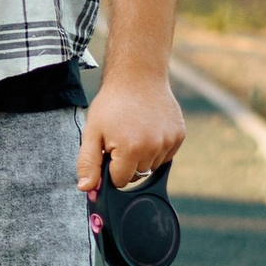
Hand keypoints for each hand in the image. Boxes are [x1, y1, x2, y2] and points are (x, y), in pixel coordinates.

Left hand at [76, 64, 184, 198]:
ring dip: (142, 156)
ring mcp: (169, 141)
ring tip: (134, 131)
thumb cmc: (112, 103)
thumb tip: (86, 189)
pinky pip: (165, 155)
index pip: (119, 181)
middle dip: (125, 163)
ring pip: (152, 166)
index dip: (110, 168)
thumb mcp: (92, 132)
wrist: (137, 76)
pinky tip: (147, 129)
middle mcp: (154, 148)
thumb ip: (88, 163)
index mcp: (131, 149)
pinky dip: (156, 148)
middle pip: (137, 175)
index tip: (108, 151)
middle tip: (120, 138)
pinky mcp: (179, 135)